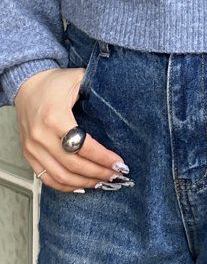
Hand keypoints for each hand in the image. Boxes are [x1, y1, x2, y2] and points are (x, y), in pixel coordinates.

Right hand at [14, 68, 129, 191]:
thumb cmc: (54, 82)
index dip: (103, 158)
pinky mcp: (28, 154)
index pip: (83, 146)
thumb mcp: (78, 78)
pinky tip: (81, 186)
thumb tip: (122, 102)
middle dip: (98, 173)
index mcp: (55, 117)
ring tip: (103, 182)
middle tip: (116, 175)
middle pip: (73, 166)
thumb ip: (98, 88)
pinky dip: (64, 186)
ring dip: (84, 182)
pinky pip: (45, 177)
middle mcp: (41, 136)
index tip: (120, 163)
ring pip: (60, 176)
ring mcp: (32, 147)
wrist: (27, 85)